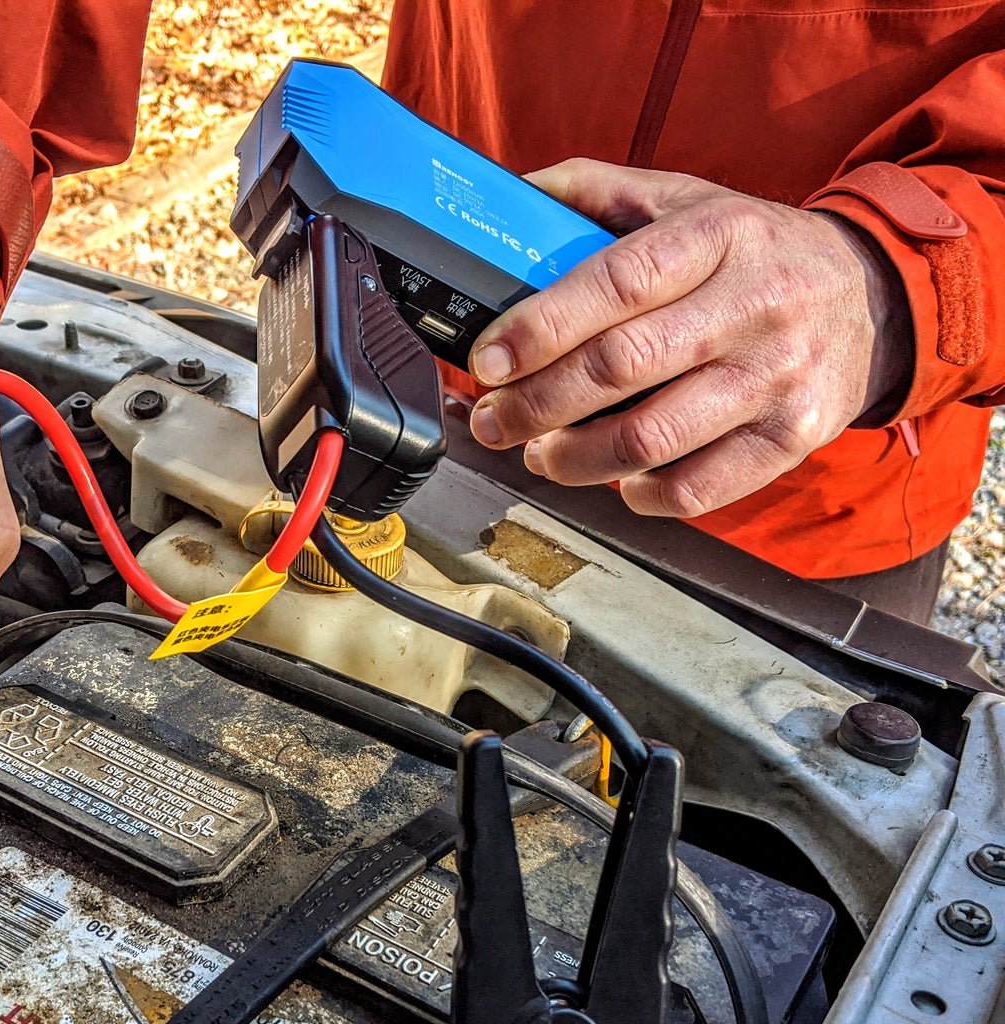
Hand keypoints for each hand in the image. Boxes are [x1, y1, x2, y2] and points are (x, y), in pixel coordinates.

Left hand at [467, 159, 912, 517]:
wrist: (872, 296)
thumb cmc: (751, 253)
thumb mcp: (687, 199)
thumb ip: (597, 191)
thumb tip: (512, 194)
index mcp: (719, 235)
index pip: (616, 283)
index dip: (540, 328)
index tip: (488, 360)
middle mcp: (755, 304)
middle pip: (621, 368)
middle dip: (536, 404)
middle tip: (494, 419)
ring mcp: (777, 377)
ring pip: (650, 439)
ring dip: (573, 458)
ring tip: (539, 452)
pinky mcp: (793, 436)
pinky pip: (699, 488)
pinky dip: (642, 495)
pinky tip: (616, 480)